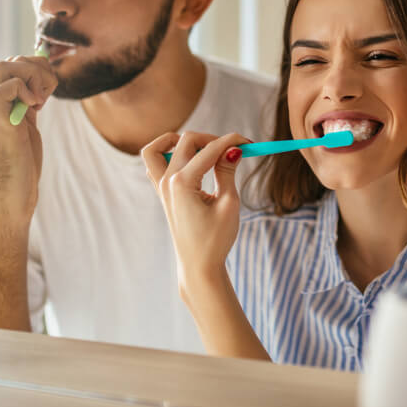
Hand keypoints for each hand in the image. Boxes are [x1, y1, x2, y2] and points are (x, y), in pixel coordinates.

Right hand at [0, 55, 56, 228]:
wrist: (9, 198)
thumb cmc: (19, 165)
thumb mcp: (26, 125)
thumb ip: (28, 104)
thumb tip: (42, 82)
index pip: (11, 65)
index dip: (36, 71)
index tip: (46, 96)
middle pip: (9, 61)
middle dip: (37, 70)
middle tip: (47, 97)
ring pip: (5, 66)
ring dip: (33, 77)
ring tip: (41, 103)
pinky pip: (4, 88)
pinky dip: (25, 90)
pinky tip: (35, 110)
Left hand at [141, 132, 248, 301]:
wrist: (198, 266)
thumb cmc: (215, 239)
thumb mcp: (228, 203)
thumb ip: (227, 171)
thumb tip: (233, 148)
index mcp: (183, 183)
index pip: (210, 149)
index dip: (232, 142)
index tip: (251, 143)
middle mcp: (167, 181)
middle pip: (186, 141)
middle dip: (212, 140)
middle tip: (234, 151)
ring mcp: (161, 187)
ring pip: (160, 147)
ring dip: (180, 141)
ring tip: (204, 150)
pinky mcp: (163, 193)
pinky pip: (155, 163)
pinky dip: (168, 154)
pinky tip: (190, 162)